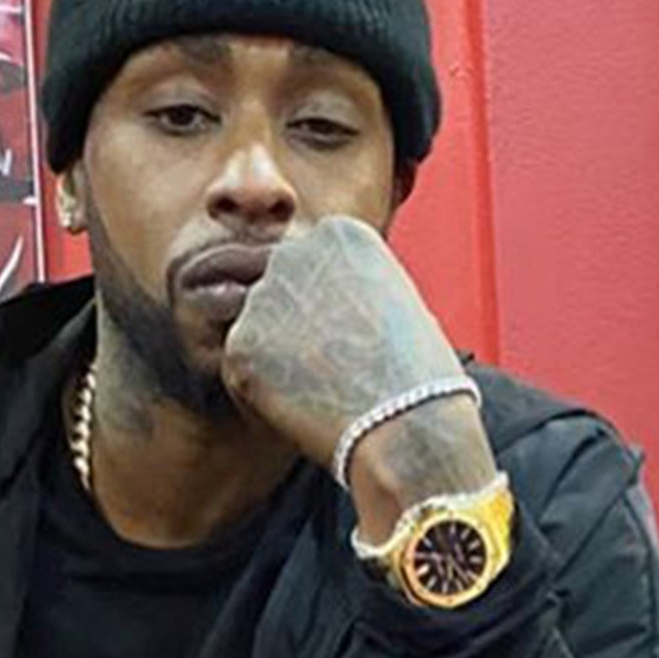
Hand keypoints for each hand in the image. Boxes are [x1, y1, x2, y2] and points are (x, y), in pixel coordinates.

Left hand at [222, 216, 497, 536]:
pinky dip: (263, 402)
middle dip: (298, 339)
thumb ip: (346, 288)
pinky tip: (306, 415)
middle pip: (280, 302)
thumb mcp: (394, 302)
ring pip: (257, 338)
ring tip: (327, 396)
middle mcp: (294, 252)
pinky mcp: (240, 344)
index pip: (310, 274)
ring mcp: (262, 297)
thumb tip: (314, 308)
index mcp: (339, 234)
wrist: (410, 423)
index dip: (331, 320)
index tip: (360, 348)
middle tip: (337, 378)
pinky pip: (239, 376)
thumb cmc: (419, 377)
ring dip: (280, 370)